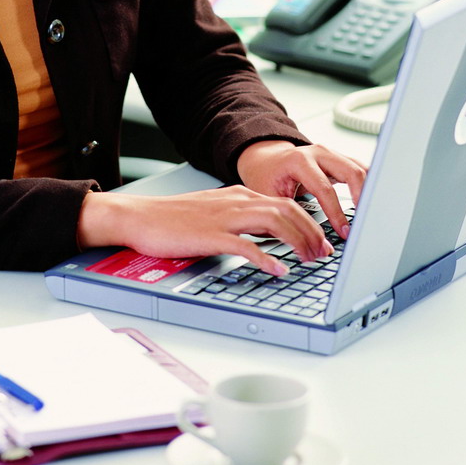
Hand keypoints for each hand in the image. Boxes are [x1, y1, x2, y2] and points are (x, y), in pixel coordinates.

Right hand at [77, 186, 336, 276]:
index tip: (323, 241)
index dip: (310, 222)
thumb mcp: (214, 212)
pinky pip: (246, 245)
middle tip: (325, 254)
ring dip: (298, 242)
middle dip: (313, 232)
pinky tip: (277, 269)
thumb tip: (265, 238)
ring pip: (274, 222)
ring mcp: (224, 217)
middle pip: (288, 210)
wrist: (140, 217)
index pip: (287, 202)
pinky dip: (266, 257)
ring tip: (310, 260)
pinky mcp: (210, 235)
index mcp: (239, 195)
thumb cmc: (173, 219)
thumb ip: (240, 221)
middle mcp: (236, 202)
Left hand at [235, 140, 366, 238]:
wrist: (266, 160)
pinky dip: (368, 185)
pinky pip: (360, 169)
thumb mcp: (270, 197)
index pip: (325, 189)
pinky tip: (371, 202)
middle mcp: (318, 153)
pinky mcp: (339, 159)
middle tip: (365, 223)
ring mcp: (331, 154)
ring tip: (372, 215)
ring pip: (361, 168)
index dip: (337, 213)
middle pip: (351, 172)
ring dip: (369, 191)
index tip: (344, 232)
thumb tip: (307, 243)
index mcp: (299, 161)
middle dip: (362, 199)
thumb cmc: (266, 178)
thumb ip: (288, 216)